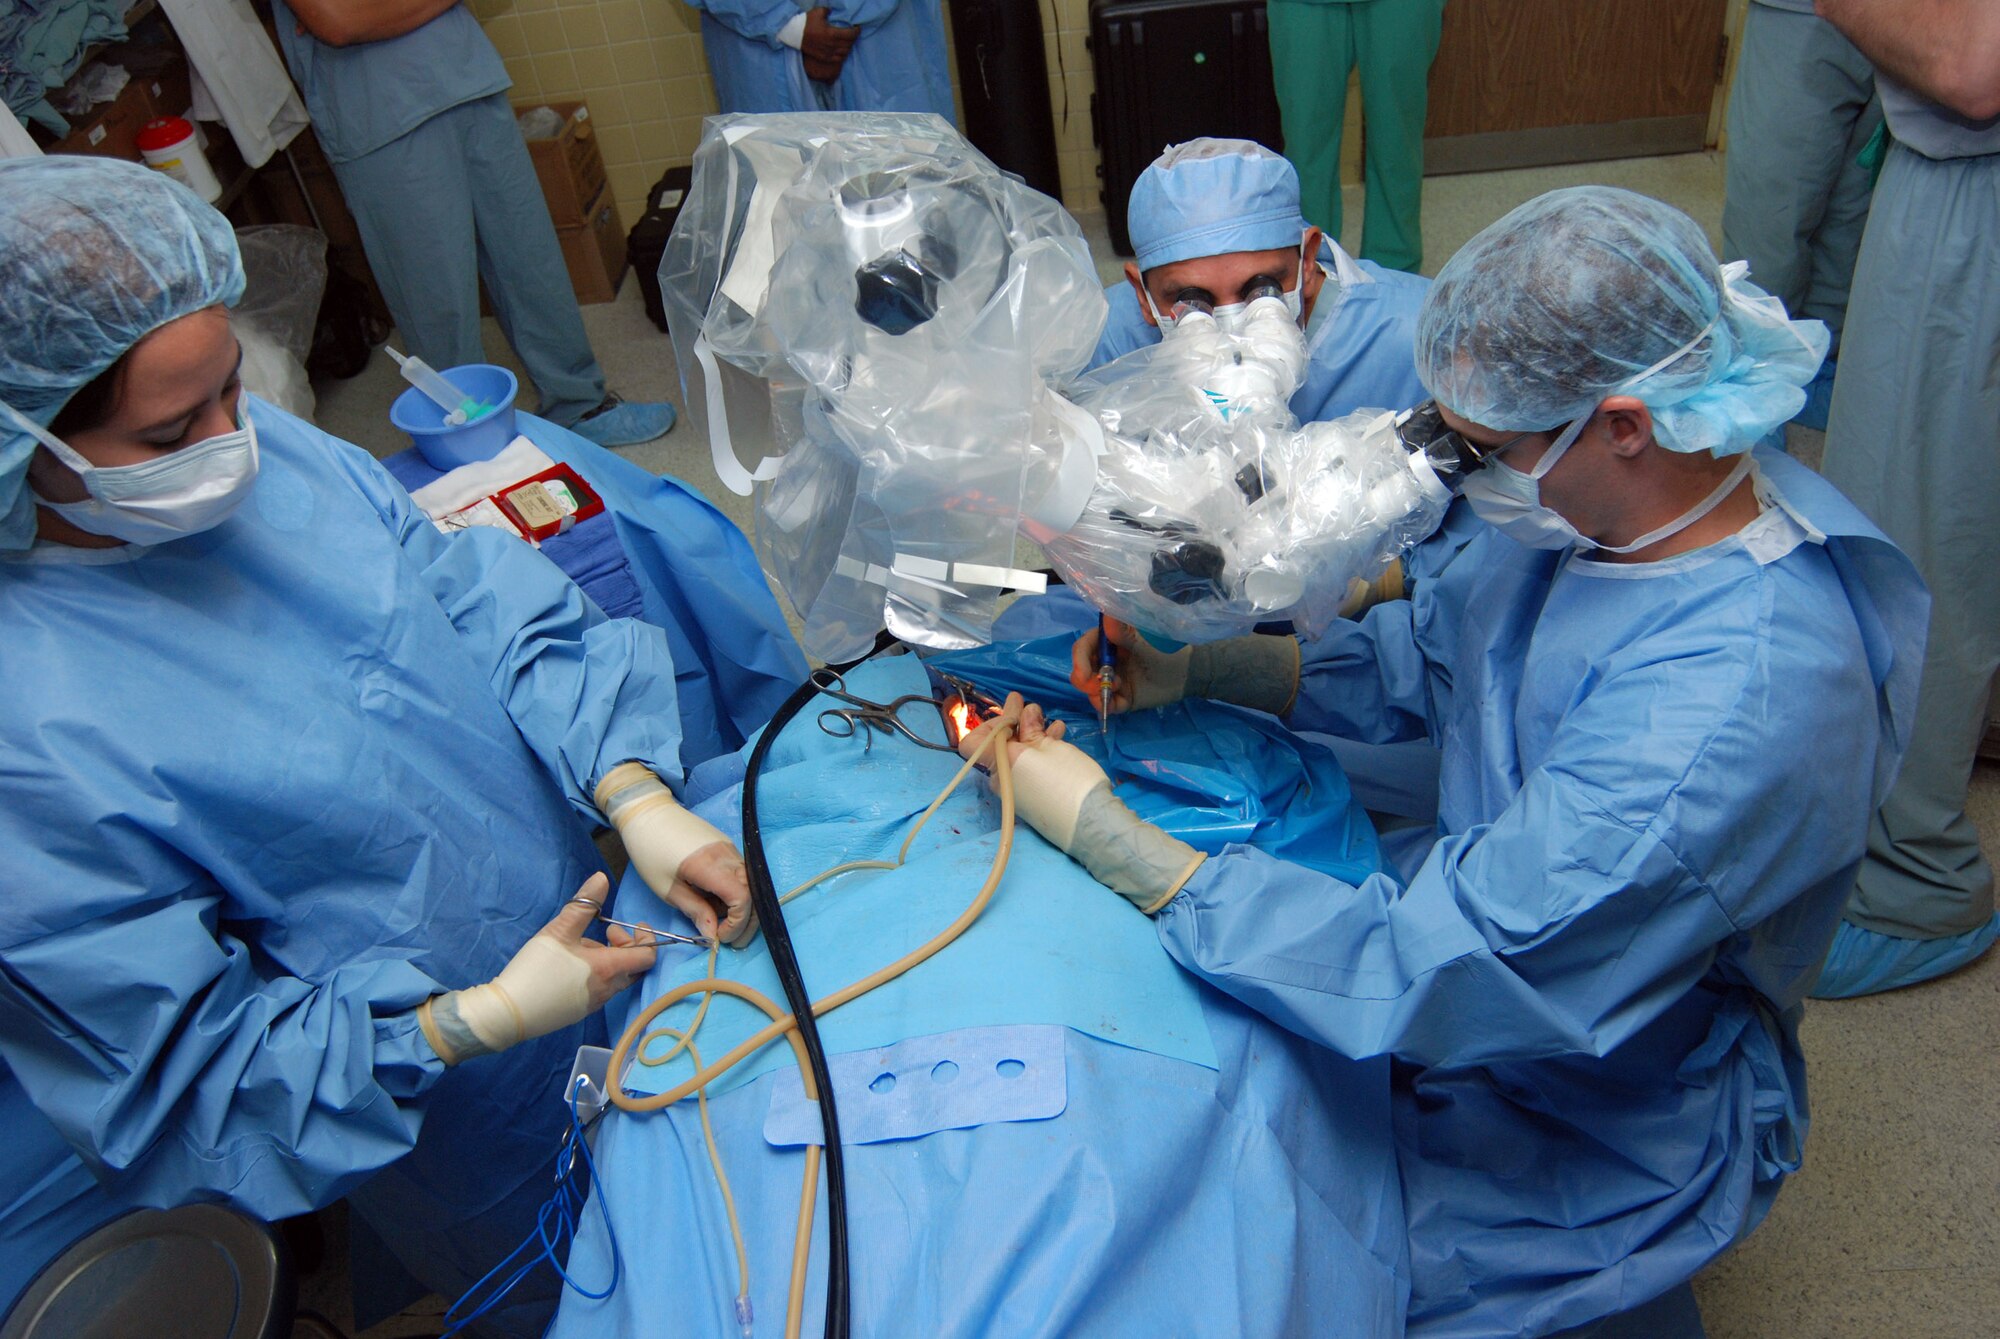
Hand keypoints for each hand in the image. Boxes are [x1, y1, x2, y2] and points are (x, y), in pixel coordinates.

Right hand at [419, 873, 657, 1063]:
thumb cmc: (535, 968)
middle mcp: (607, 989)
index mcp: (607, 968)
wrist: (509, 1011)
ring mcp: (594, 1003)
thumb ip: (584, 904)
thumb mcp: (559, 931)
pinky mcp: (580, 1012)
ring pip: (616, 979)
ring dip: (610, 959)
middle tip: (607, 932)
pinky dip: (597, 973)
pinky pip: (600, 990)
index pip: (647, 957)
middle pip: (634, 968)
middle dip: (627, 946)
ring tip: (582, 947)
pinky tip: (571, 966)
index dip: (647, 939)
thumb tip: (602, 879)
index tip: (633, 925)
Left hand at [596, 763, 757, 947]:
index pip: (742, 899)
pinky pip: (740, 872)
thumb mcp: (668, 889)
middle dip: (745, 920)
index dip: (737, 923)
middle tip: (729, 939)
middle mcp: (727, 855)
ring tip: (717, 918)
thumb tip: (713, 935)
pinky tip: (715, 898)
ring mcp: (730, 847)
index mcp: (710, 865)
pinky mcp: (726, 844)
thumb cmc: (650, 852)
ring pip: (749, 883)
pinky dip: (734, 890)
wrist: (647, 814)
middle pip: (752, 893)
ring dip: (739, 906)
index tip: (721, 937)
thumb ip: (695, 911)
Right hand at [802, 7, 858, 80]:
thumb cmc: (806, 22)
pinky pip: (839, 59)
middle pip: (849, 44)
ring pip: (845, 52)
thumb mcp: (819, 12)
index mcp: (832, 34)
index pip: (851, 35)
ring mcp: (828, 53)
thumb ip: (829, 11)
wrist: (794, 34)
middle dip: (853, 38)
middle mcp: (832, 45)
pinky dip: (843, 55)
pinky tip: (842, 50)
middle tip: (853, 34)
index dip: (856, 31)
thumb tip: (833, 12)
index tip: (857, 28)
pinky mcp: (824, 58)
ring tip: (848, 42)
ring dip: (849, 47)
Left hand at [955, 693, 1199, 911]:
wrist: (1090, 823)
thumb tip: (1025, 711)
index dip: (987, 724)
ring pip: (1017, 756)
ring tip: (1053, 722)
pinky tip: (1059, 738)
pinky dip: (1040, 751)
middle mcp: (1002, 780)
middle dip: (1015, 724)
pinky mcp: (1033, 798)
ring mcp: (1017, 791)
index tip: (1012, 713)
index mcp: (999, 765)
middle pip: (998, 746)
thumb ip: (1031, 727)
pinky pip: (1029, 769)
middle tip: (1030, 705)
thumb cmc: (1067, 779)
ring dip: (1032, 735)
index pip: (971, 744)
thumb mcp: (1049, 746)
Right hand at [1067, 619, 1190, 713]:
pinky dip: (1106, 706)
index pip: (1084, 647)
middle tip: (1098, 685)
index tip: (1085, 673)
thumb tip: (1106, 615)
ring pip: (1089, 689)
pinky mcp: (1121, 698)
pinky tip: (1120, 702)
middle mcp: (1107, 660)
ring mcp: (1112, 680)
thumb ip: (1123, 634)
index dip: (1079, 659)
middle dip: (1084, 679)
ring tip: (1119, 688)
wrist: (1188, 674)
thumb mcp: (1144, 643)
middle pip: (1081, 669)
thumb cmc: (1168, 651)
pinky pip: (1105, 704)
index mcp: (1109, 641)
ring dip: (1098, 691)